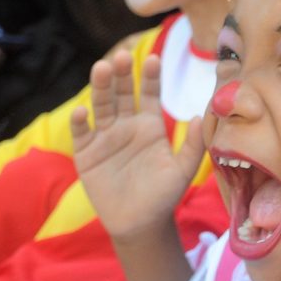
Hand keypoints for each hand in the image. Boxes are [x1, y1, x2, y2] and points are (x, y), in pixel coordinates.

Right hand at [71, 51, 205, 240]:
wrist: (140, 224)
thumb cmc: (164, 195)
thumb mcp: (183, 171)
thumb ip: (193, 145)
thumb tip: (200, 116)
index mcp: (149, 125)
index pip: (149, 93)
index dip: (150, 77)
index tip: (153, 59)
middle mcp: (126, 125)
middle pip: (122, 93)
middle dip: (122, 75)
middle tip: (122, 57)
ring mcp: (104, 137)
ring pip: (101, 106)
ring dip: (100, 87)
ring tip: (101, 69)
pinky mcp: (86, 153)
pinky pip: (82, 134)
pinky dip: (80, 122)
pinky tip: (82, 111)